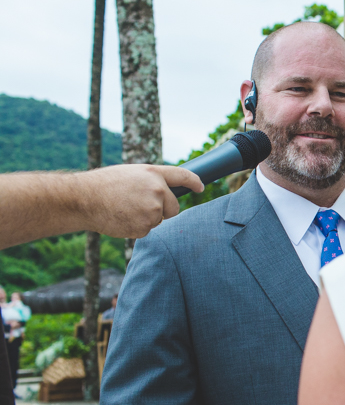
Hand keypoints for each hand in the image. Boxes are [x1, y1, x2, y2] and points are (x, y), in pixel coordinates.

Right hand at [78, 165, 202, 238]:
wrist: (83, 199)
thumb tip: (166, 194)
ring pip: (159, 220)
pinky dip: (137, 227)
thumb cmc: (104, 185)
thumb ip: (151, 182)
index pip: (182, 176)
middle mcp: (157, 190)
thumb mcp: (131, 175)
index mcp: (153, 174)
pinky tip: (122, 217)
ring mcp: (152, 210)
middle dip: (163, 209)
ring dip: (146, 218)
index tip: (200, 187)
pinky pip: (147, 230)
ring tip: (125, 208)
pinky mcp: (144, 226)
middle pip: (173, 207)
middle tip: (138, 204)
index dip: (194, 182)